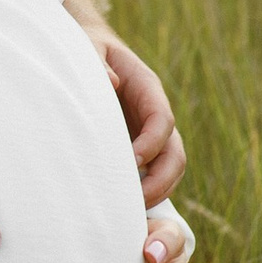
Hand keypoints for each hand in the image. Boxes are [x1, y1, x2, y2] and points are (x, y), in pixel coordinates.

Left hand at [99, 29, 185, 209]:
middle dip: (162, 180)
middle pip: (175, 153)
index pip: (162, 120)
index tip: (131, 160)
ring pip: (168, 169)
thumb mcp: (89, 48)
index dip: (152, 143)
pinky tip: (122, 210)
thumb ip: (97, 62)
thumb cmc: (87, 50)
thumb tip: (110, 82)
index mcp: (147, 89)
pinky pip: (150, 174)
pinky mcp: (137, 149)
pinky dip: (144, 193)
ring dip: (157, 192)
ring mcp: (148, 134)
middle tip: (136, 202)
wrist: (86, 53)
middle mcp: (154, 115)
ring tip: (130, 213)